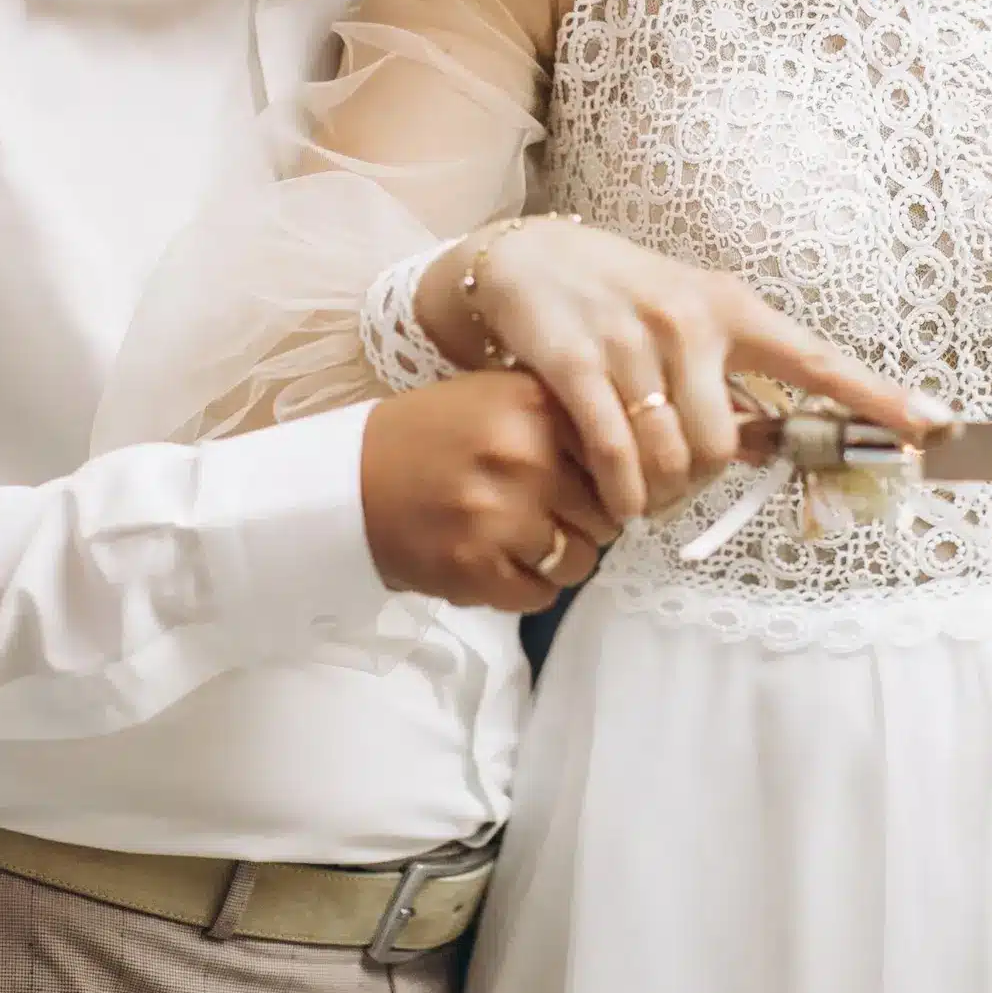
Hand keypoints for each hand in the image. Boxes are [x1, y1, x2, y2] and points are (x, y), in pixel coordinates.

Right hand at [361, 371, 615, 612]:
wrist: (349, 479)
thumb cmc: (437, 436)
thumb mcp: (505, 396)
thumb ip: (570, 415)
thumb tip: (642, 458)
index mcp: (536, 405)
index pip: (621, 455)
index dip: (618, 477)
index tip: (602, 486)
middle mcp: (523, 456)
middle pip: (610, 513)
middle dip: (591, 521)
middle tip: (558, 517)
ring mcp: (498, 515)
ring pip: (580, 561)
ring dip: (563, 559)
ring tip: (532, 542)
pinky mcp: (472, 568)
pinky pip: (540, 596)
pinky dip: (530, 588)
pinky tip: (506, 565)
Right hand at [427, 219, 947, 524]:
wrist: (529, 258)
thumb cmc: (623, 295)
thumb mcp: (690, 318)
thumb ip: (731, 375)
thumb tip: (770, 444)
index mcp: (734, 309)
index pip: (819, 360)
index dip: (878, 398)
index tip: (933, 425)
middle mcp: (691, 322)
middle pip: (727, 444)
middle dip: (703, 482)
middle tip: (679, 487)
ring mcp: (634, 341)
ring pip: (674, 456)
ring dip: (660, 495)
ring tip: (644, 492)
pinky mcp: (577, 363)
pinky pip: (617, 454)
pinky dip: (624, 492)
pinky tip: (619, 497)